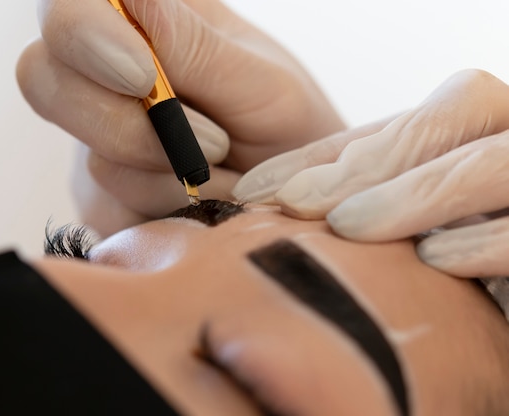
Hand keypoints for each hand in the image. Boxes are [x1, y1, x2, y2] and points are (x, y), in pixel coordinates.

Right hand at [17, 0, 343, 236]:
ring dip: (170, 173)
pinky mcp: (104, 199)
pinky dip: (171, 208)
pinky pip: (113, 208)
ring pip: (91, 157)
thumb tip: (129, 0)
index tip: (142, 75)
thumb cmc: (289, 130)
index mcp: (145, 25)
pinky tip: (206, 198)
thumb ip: (196, 48)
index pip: (67, 4)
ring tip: (225, 170)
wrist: (298, 202)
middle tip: (212, 142)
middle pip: (41, 77)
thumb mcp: (263, 84)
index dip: (83, 32)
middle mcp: (105, 78)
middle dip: (127, 123)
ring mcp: (96, 141)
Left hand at [235, 69, 508, 276]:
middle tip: (298, 202)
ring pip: (496, 161)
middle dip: (370, 159)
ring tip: (350, 226)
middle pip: (460, 110)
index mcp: (480, 134)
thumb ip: (369, 198)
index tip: (258, 190)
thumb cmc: (475, 265)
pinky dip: (489, 239)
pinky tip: (438, 258)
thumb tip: (280, 201)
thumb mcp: (415, 223)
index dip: (325, 153)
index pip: (399, 124)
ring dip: (417, 191)